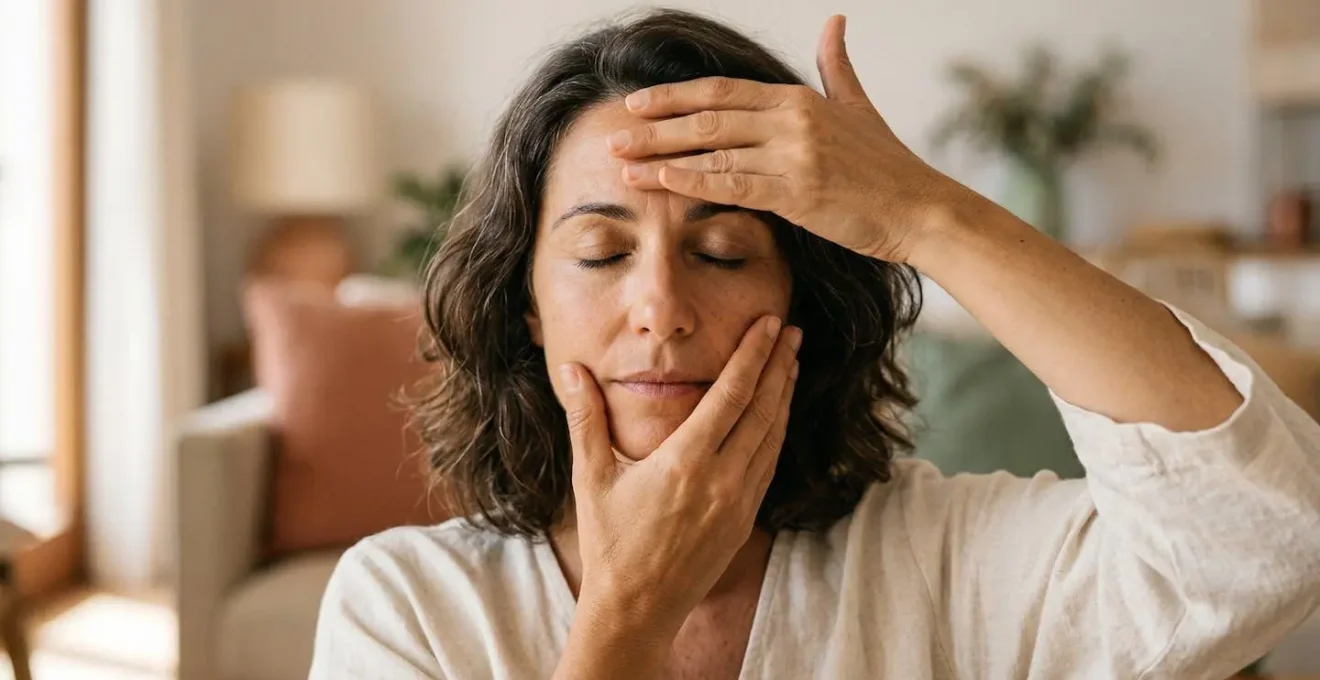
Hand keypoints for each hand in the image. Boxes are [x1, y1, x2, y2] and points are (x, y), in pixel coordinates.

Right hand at [555, 316, 800, 639]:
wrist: (636, 608)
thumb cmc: (609, 542)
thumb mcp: (590, 477)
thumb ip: (585, 418)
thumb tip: (571, 369)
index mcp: (685, 463)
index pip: (732, 395)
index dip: (754, 356)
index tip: (771, 325)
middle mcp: (721, 480)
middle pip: (763, 410)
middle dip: (780, 367)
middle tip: (793, 333)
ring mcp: (738, 503)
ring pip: (772, 437)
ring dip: (784, 396)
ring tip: (791, 363)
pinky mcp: (744, 521)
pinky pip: (768, 465)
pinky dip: (777, 432)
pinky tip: (777, 415)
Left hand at [607, 15, 967, 263]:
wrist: (920, 209)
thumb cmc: (887, 165)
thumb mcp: (858, 106)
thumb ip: (836, 66)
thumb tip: (834, 22)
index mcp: (797, 98)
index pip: (720, 91)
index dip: (674, 97)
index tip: (636, 104)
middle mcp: (791, 120)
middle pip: (706, 119)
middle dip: (653, 127)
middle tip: (612, 136)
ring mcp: (794, 155)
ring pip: (712, 152)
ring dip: (660, 157)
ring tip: (621, 164)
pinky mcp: (798, 193)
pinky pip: (733, 184)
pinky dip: (694, 181)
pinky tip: (661, 180)